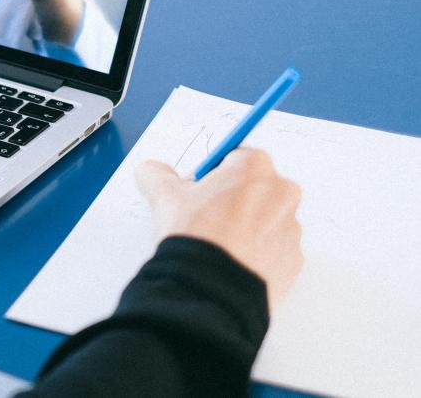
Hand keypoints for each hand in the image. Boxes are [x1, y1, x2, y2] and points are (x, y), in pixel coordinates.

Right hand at [136, 148, 304, 308]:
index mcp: (255, 167)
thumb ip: (156, 172)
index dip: (211, 173)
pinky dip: (255, 252)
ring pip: (264, 218)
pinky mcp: (294, 260)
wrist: (212, 289)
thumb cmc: (195, 234)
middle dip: (231, 198)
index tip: (197, 190)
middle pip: (253, 187)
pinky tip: (230, 262)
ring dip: (244, 226)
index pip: (233, 157)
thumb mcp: (162, 194)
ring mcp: (291, 229)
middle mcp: (282, 192)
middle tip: (204, 217)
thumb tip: (152, 171)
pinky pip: (272, 249)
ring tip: (216, 245)